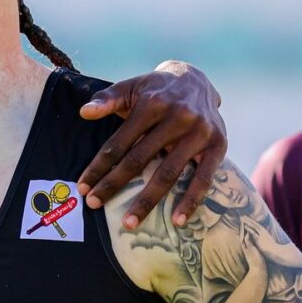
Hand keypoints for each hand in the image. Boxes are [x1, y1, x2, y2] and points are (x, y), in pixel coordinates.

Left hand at [77, 61, 226, 228]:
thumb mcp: (130, 87)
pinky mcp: (218, 145)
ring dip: (147, 200)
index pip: (119, 142)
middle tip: (94, 204)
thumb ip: (107, 99)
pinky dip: (191, 201)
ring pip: (168, 173)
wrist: (196, 79)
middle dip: (114, 184)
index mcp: (152, 104)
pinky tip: (177, 221)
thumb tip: (84, 112)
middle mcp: (177, 117)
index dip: (99, 166)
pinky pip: (204, 178)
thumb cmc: (155, 90)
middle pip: (139, 159)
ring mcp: (199, 133)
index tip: (83, 186)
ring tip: (129, 223)